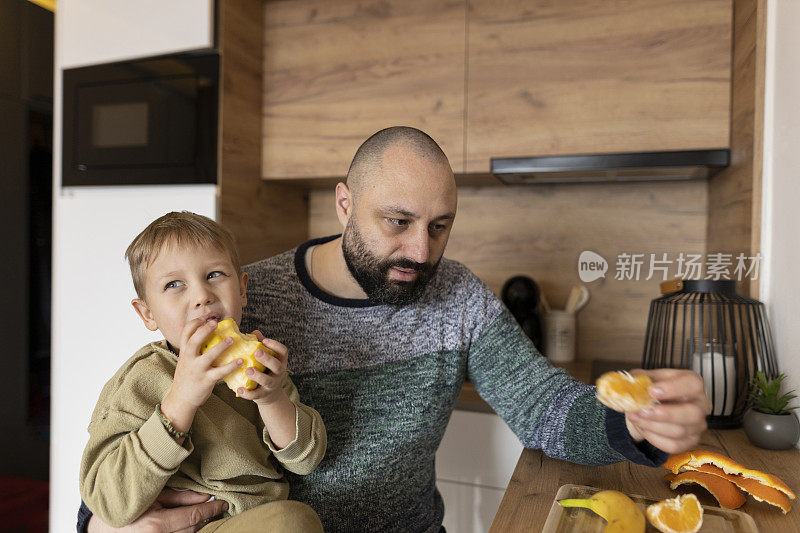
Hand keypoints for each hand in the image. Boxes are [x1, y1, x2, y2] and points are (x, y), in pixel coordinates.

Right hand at [86, 489, 227, 532]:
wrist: (104, 527)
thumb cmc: (129, 505)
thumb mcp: (153, 496)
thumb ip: (180, 497)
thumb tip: (205, 495)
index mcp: (156, 525)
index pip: (194, 517)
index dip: (212, 509)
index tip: (224, 503)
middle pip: (194, 530)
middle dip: (208, 517)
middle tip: (219, 507)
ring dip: (200, 527)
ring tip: (208, 514)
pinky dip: (188, 532)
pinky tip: (194, 524)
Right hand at [171, 319, 242, 408]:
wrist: (181, 400)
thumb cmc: (187, 378)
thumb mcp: (185, 362)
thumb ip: (193, 351)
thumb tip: (208, 337)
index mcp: (184, 353)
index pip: (185, 333)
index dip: (194, 323)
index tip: (204, 317)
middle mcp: (189, 360)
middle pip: (194, 341)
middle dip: (205, 330)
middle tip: (215, 322)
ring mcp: (197, 370)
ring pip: (208, 356)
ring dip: (221, 346)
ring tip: (232, 339)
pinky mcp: (206, 380)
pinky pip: (219, 372)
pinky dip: (230, 366)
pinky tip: (240, 361)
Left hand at [236, 333, 288, 405]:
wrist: (270, 395)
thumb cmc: (265, 370)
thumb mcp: (267, 358)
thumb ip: (261, 346)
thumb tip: (255, 332)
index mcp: (280, 361)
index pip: (283, 352)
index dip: (275, 345)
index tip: (265, 340)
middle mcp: (279, 373)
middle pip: (277, 366)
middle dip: (267, 359)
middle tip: (256, 353)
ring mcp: (272, 385)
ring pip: (267, 381)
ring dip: (258, 376)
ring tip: (248, 370)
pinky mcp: (263, 395)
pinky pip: (256, 395)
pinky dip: (248, 393)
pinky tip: (239, 389)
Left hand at [624, 368, 711, 453]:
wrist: (653, 405)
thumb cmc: (654, 388)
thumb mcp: (646, 378)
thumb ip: (638, 378)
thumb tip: (629, 384)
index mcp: (693, 383)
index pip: (692, 384)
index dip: (672, 388)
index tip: (651, 391)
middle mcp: (701, 404)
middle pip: (693, 413)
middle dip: (664, 414)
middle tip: (642, 410)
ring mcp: (698, 425)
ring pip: (680, 431)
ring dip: (652, 426)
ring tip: (634, 417)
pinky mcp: (690, 441)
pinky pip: (674, 445)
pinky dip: (654, 438)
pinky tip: (643, 428)